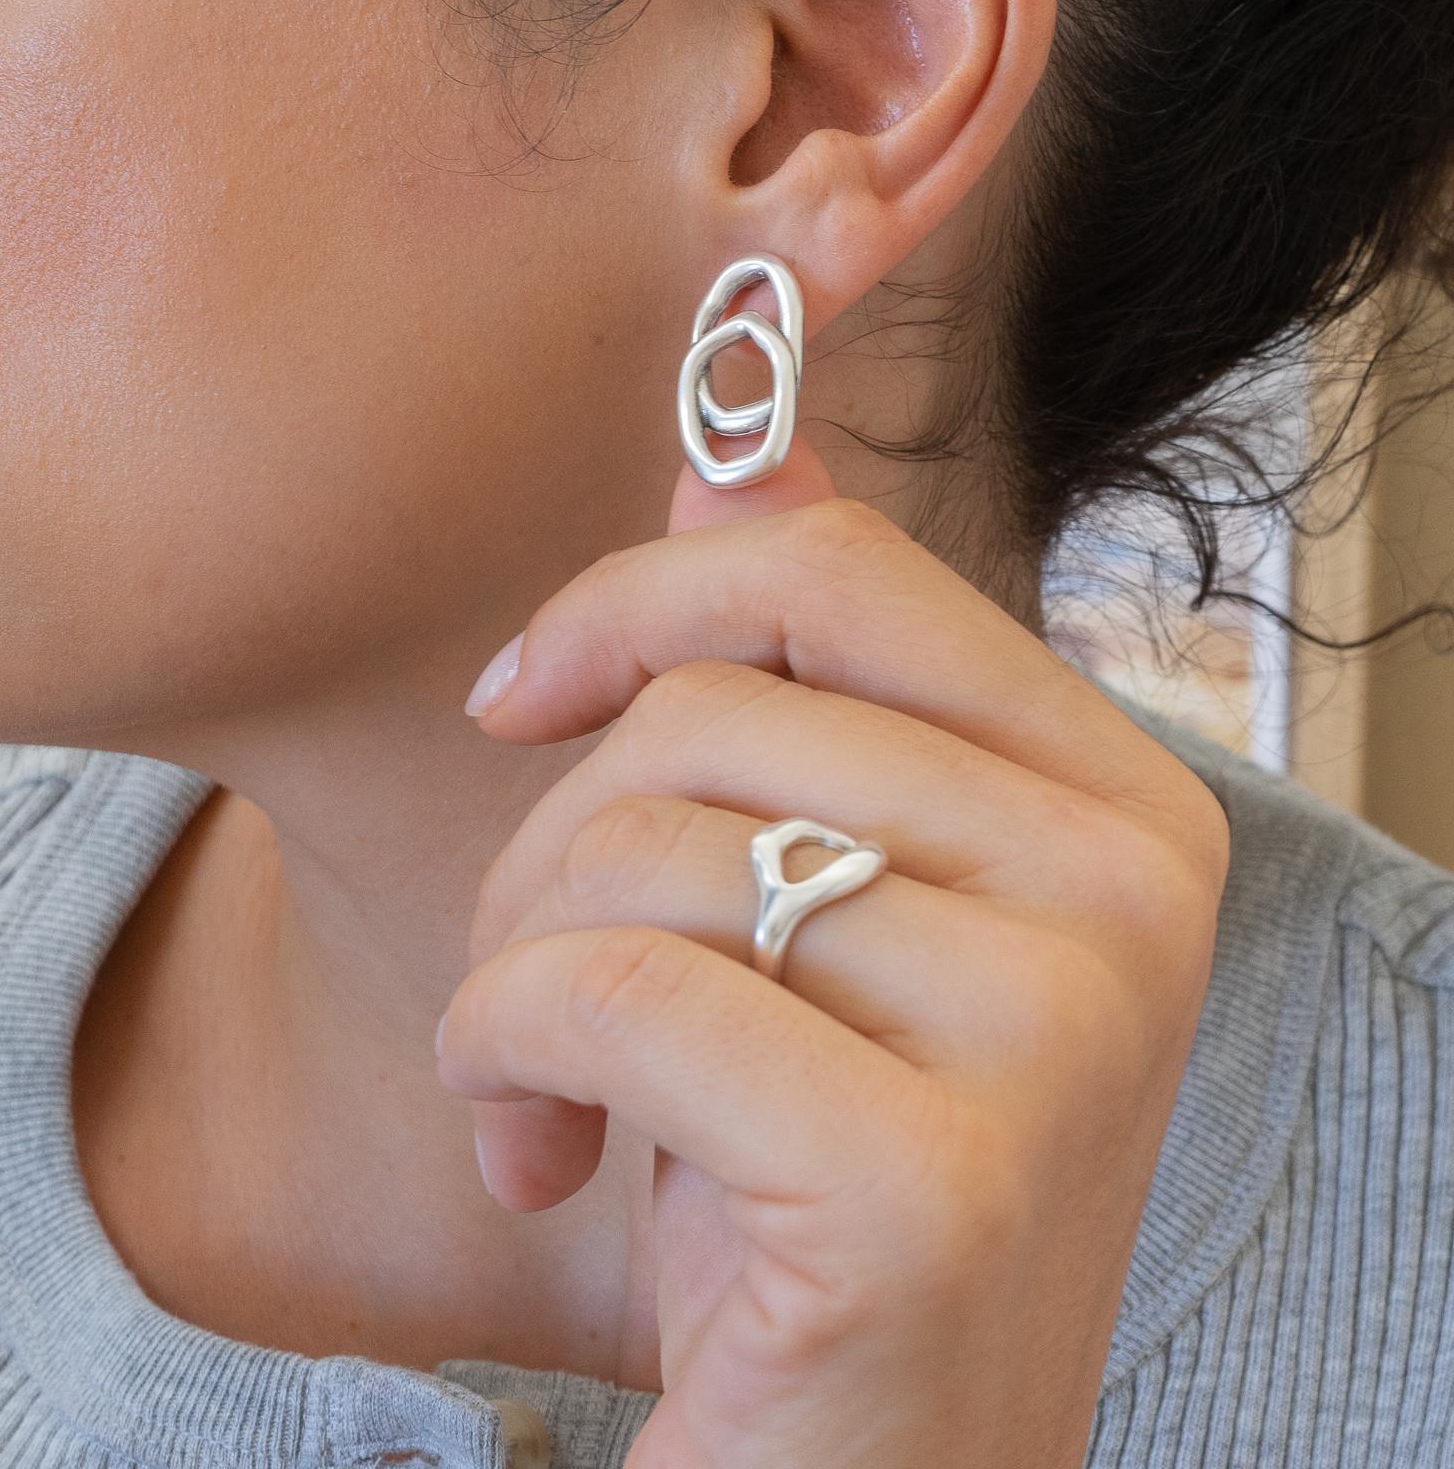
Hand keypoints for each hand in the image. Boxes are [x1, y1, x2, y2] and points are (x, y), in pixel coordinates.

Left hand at [437, 429, 1229, 1468]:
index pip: (840, 565)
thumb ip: (800, 670)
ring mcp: (1054, 1033)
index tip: (525, 691)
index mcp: (1120, 802)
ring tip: (538, 1083)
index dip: (637, 597)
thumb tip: (731, 450)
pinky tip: (533, 1154)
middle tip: (536, 980)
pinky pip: (613, 991)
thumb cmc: (813, 1172)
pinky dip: (505, 1055)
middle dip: (548, 837)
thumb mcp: (817, 901)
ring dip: (518, 963)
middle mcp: (1128, 897)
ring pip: (647, 837)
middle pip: (712, 704)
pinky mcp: (930, 1183)